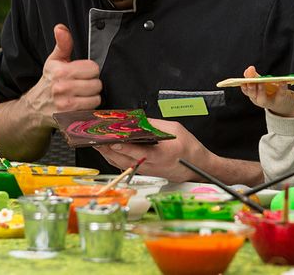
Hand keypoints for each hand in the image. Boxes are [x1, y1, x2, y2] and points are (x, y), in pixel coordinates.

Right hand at [21, 24, 101, 127]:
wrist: (35, 108)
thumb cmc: (49, 81)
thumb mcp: (54, 60)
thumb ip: (62, 44)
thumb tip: (60, 27)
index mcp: (60, 72)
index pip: (94, 68)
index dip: (90, 71)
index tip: (81, 74)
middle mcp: (62, 88)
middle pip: (97, 84)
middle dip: (92, 84)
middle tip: (81, 85)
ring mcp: (66, 106)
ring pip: (96, 98)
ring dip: (91, 98)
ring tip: (81, 96)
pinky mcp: (70, 119)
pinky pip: (92, 111)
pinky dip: (88, 109)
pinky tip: (79, 105)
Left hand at [93, 119, 212, 181]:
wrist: (198, 168)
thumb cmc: (189, 148)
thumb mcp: (175, 130)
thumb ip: (154, 125)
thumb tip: (135, 121)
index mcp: (162, 154)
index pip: (139, 152)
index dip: (124, 148)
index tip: (111, 142)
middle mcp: (152, 165)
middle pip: (124, 159)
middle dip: (107, 149)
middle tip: (94, 139)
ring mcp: (147, 171)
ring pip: (122, 164)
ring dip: (107, 154)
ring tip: (96, 142)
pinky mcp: (144, 172)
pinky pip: (125, 165)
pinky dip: (114, 158)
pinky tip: (107, 149)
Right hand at [239, 65, 293, 116]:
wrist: (283, 103)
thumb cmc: (270, 91)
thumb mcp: (261, 83)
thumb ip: (255, 76)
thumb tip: (249, 69)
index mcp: (253, 95)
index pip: (245, 90)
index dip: (243, 85)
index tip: (243, 79)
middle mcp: (259, 100)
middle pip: (252, 95)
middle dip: (251, 87)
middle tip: (251, 80)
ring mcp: (269, 102)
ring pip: (263, 99)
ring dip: (261, 90)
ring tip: (261, 82)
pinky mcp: (280, 100)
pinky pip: (281, 94)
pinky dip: (281, 87)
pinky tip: (282, 81)